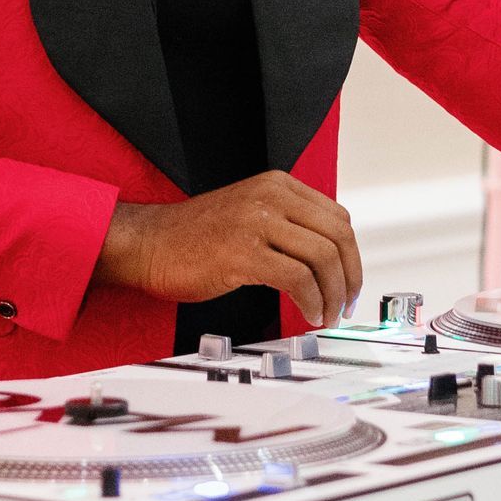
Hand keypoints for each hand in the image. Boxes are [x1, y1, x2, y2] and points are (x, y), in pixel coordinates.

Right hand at [96, 173, 362, 328]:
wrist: (148, 243)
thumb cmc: (195, 237)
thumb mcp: (250, 214)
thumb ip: (288, 224)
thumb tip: (331, 258)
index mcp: (277, 185)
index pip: (338, 219)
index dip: (352, 256)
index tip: (350, 283)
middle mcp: (271, 196)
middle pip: (337, 236)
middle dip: (350, 277)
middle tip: (345, 305)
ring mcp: (256, 221)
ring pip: (322, 257)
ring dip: (333, 294)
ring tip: (327, 315)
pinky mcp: (243, 252)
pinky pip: (297, 279)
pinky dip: (311, 301)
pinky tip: (308, 314)